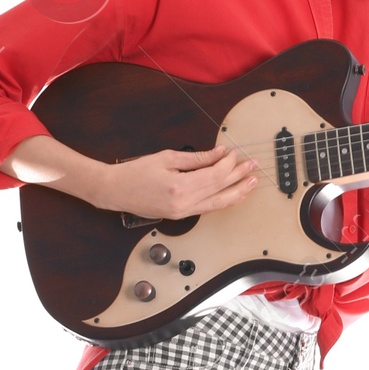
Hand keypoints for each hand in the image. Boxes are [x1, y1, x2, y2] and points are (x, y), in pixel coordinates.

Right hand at [92, 143, 259, 216]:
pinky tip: (232, 195)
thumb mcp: (167, 158)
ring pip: (218, 204)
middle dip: (239, 177)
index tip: (235, 153)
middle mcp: (184, 204)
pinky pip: (207, 208)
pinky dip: (222, 201)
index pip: (215, 175)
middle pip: (221, 190)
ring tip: (251, 183)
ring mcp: (182, 213)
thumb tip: (218, 153)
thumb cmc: (136, 172)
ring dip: (237, 192)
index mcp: (180, 187)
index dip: (229, 163)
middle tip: (253, 167)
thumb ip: (196, 158)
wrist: (115, 191)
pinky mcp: (180, 216)